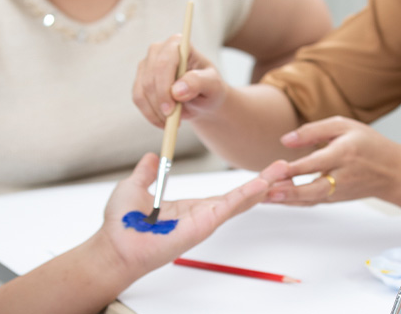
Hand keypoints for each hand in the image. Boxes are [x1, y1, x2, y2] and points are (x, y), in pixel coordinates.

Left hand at [97, 153, 276, 273]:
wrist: (116, 244)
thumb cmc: (122, 223)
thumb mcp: (135, 187)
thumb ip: (147, 172)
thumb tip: (152, 157)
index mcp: (189, 207)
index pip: (225, 195)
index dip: (245, 184)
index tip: (262, 173)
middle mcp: (201, 215)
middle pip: (240, 198)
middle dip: (264, 182)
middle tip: (285, 166)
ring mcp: (204, 221)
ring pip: (239, 201)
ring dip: (261, 185)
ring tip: (282, 170)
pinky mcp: (202, 226)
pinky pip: (227, 207)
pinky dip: (245, 195)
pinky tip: (261, 184)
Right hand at [133, 33, 229, 127]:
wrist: (202, 98)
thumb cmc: (210, 87)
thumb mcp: (213, 86)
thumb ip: (198, 83)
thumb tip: (177, 91)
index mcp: (178, 43)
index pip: (164, 62)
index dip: (164, 86)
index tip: (171, 109)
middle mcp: (158, 50)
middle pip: (151, 78)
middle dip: (160, 103)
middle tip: (172, 121)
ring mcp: (146, 64)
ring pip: (142, 90)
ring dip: (156, 111)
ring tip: (173, 122)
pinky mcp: (140, 80)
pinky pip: (138, 99)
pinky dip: (150, 114)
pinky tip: (163, 122)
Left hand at [261, 116, 400, 205]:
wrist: (393, 171)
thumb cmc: (367, 144)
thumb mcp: (344, 126)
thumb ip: (313, 131)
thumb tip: (284, 140)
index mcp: (345, 153)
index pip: (317, 162)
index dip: (296, 167)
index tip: (276, 168)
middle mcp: (343, 176)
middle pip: (314, 189)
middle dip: (289, 192)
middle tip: (265, 193)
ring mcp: (339, 192)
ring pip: (310, 200)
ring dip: (286, 200)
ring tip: (261, 198)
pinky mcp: (335, 200)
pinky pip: (311, 202)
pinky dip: (292, 202)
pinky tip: (273, 199)